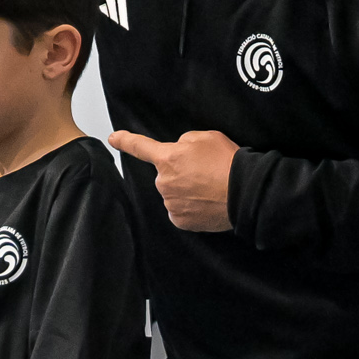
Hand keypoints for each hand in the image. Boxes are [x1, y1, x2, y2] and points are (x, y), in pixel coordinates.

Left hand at [109, 129, 239, 232]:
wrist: (244, 192)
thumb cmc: (228, 162)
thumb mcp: (206, 137)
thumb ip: (184, 142)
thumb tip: (179, 152)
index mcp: (167, 159)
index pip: (140, 147)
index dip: (125, 141)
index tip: (113, 138)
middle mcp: (164, 182)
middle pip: (166, 175)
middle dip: (180, 173)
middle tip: (204, 172)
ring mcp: (171, 204)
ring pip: (173, 194)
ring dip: (187, 190)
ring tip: (209, 188)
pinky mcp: (181, 220)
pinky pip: (180, 211)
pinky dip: (190, 207)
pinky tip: (205, 202)